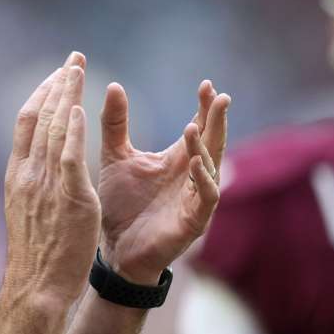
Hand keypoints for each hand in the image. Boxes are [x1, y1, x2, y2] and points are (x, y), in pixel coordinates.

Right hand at [2, 52, 100, 304]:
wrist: (36, 287)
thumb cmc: (37, 255)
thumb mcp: (28, 211)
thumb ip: (35, 184)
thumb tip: (41, 165)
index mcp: (18, 175)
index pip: (26, 123)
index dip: (42, 94)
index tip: (57, 74)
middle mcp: (28, 174)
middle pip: (39, 117)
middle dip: (57, 84)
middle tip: (74, 59)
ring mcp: (46, 185)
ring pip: (53, 130)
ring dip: (66, 95)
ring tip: (78, 69)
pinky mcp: (69, 199)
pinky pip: (68, 157)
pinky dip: (72, 130)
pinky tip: (79, 108)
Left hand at [97, 80, 229, 283]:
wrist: (114, 249)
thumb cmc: (120, 204)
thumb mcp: (115, 157)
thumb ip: (115, 123)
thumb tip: (113, 84)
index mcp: (177, 159)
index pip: (199, 128)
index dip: (205, 108)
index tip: (206, 85)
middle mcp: (191, 176)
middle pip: (212, 142)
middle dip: (217, 120)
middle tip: (220, 97)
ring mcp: (195, 198)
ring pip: (209, 167)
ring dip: (203, 147)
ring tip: (193, 127)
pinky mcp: (193, 221)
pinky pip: (205, 197)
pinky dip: (203, 180)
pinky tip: (195, 162)